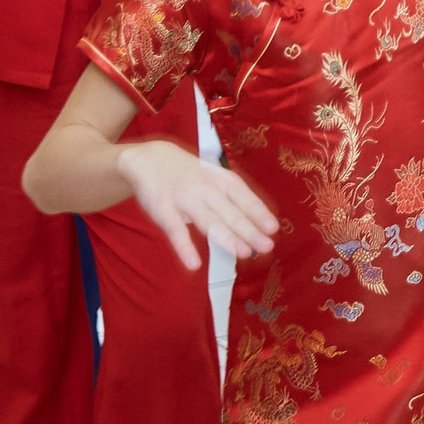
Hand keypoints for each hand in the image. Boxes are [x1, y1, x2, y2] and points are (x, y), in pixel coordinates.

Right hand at [117, 141, 278, 269]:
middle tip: (267, 246)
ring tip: (244, 253)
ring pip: (209, 222)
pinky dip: (184, 248)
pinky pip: (175, 232)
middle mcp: (207, 189)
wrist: (151, 158)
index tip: (273, 229)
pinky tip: (194, 264)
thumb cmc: (192, 174)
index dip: (260, 213)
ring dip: (227, 238)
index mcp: (223, 181)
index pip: (245, 198)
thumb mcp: (216, 178)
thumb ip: (234, 199)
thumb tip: (257, 223)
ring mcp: (185, 200)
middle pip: (231, 213)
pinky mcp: (164, 211)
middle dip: (250, 230)